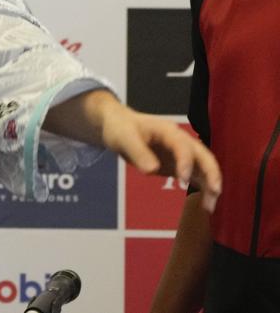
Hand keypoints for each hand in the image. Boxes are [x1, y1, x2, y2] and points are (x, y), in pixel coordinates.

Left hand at [101, 104, 220, 212]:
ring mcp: (181, 154)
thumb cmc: (121, 128)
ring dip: (210, 185)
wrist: (119, 126)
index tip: (184, 180)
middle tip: (214, 193)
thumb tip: (151, 170)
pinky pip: (196, 176)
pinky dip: (202, 189)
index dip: (186, 162)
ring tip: (209, 207)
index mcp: (168, 131)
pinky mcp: (179, 165)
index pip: (183, 146)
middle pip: (203, 156)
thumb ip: (138, 153)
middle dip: (211, 174)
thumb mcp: (124, 138)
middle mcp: (181, 141)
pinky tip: (205, 204)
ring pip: (203, 168)